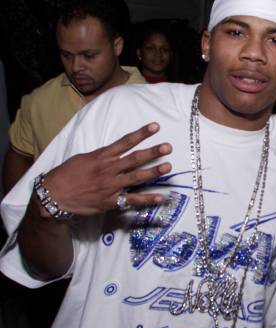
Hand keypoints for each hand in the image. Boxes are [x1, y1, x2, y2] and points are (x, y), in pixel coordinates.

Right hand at [41, 123, 171, 214]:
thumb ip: (103, 155)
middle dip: (152, 152)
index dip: (141, 133)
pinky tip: (161, 197)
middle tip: (168, 147)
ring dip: (153, 172)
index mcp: (103, 156)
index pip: (125, 142)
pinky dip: (147, 199)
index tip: (155, 126)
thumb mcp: (84, 158)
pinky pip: (132, 200)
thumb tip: (116, 151)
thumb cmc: (68, 174)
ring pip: (136, 177)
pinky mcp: (111, 200)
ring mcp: (111, 185)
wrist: (55, 194)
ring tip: (168, 166)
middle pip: (135, 159)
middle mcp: (109, 169)